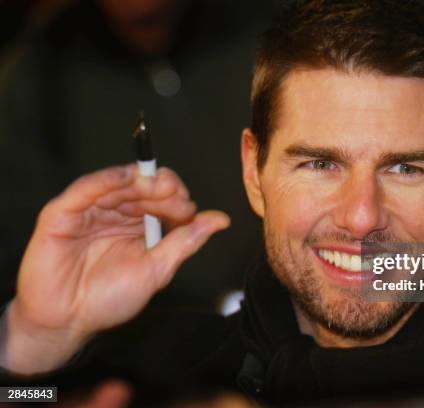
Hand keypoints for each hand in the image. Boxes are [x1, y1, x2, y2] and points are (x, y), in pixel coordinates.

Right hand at [0, 165, 229, 373]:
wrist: (67, 322)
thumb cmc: (108, 299)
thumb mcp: (157, 269)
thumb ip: (186, 241)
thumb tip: (221, 219)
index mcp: (140, 225)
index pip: (163, 199)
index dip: (177, 199)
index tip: (189, 209)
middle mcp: (117, 213)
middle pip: (143, 187)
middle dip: (163, 189)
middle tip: (176, 195)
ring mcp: (90, 210)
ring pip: (119, 183)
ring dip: (141, 181)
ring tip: (157, 185)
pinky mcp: (63, 212)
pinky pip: (86, 189)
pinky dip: (107, 179)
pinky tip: (127, 177)